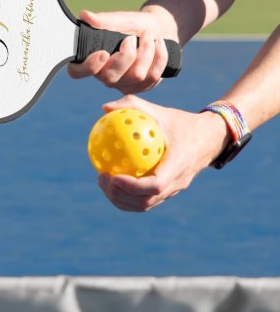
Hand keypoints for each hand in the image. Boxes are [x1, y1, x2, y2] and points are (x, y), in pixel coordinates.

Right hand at [68, 8, 176, 93]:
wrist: (159, 29)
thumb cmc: (134, 25)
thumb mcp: (121, 19)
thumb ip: (104, 20)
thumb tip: (85, 15)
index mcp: (92, 59)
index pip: (77, 72)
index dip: (88, 67)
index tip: (103, 53)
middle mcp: (104, 76)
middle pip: (110, 78)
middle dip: (126, 56)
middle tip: (131, 38)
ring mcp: (123, 84)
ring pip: (136, 76)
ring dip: (146, 51)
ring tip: (148, 35)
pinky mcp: (142, 87)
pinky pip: (152, 77)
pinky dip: (159, 56)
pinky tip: (159, 44)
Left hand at [96, 95, 230, 211]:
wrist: (209, 138)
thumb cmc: (181, 123)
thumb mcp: (160, 111)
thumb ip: (133, 106)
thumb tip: (104, 108)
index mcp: (179, 164)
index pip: (155, 185)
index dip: (132, 186)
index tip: (112, 176)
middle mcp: (178, 182)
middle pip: (146, 201)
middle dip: (120, 195)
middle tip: (101, 178)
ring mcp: (174, 190)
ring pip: (145, 205)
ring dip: (121, 199)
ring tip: (102, 182)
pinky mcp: (169, 192)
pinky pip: (146, 200)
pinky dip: (127, 197)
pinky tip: (111, 182)